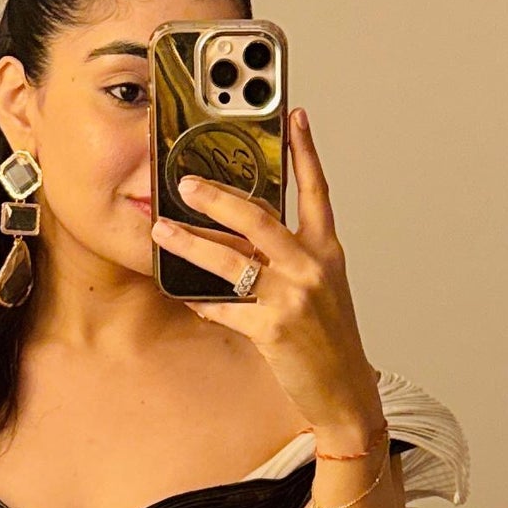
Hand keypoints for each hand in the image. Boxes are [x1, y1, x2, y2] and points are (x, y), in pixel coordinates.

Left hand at [151, 108, 382, 446]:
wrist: (344, 389)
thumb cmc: (330, 339)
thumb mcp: (321, 288)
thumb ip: (291, 257)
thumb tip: (245, 235)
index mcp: (326, 251)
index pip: (317, 191)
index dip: (305, 152)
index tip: (294, 118)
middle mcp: (312, 267)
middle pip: (259, 218)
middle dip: (218, 198)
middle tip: (186, 183)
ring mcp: (293, 296)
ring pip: (232, 260)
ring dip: (191, 243)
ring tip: (162, 231)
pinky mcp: (273, 327)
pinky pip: (224, 307)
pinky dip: (200, 301)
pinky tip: (182, 294)